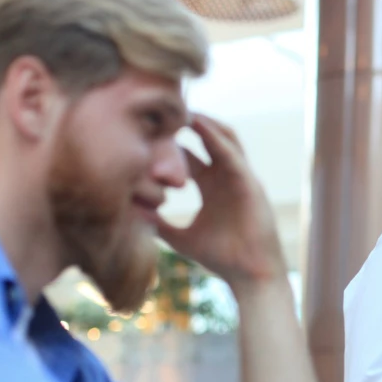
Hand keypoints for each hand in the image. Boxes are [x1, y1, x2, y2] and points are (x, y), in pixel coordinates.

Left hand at [157, 114, 284, 289]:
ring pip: (225, 138)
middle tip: (164, 108)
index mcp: (213, 187)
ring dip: (205, 122)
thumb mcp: (181, 238)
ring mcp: (241, 177)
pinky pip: (232, 154)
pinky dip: (216, 137)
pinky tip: (200, 124)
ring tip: (182, 107)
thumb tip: (131, 217)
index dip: (172, 142)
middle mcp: (227, 177)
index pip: (192, 155)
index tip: (148, 128)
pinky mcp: (249, 183)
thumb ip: (159, 226)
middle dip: (188, 123)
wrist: (251, 275)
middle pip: (208, 139)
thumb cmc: (222, 258)